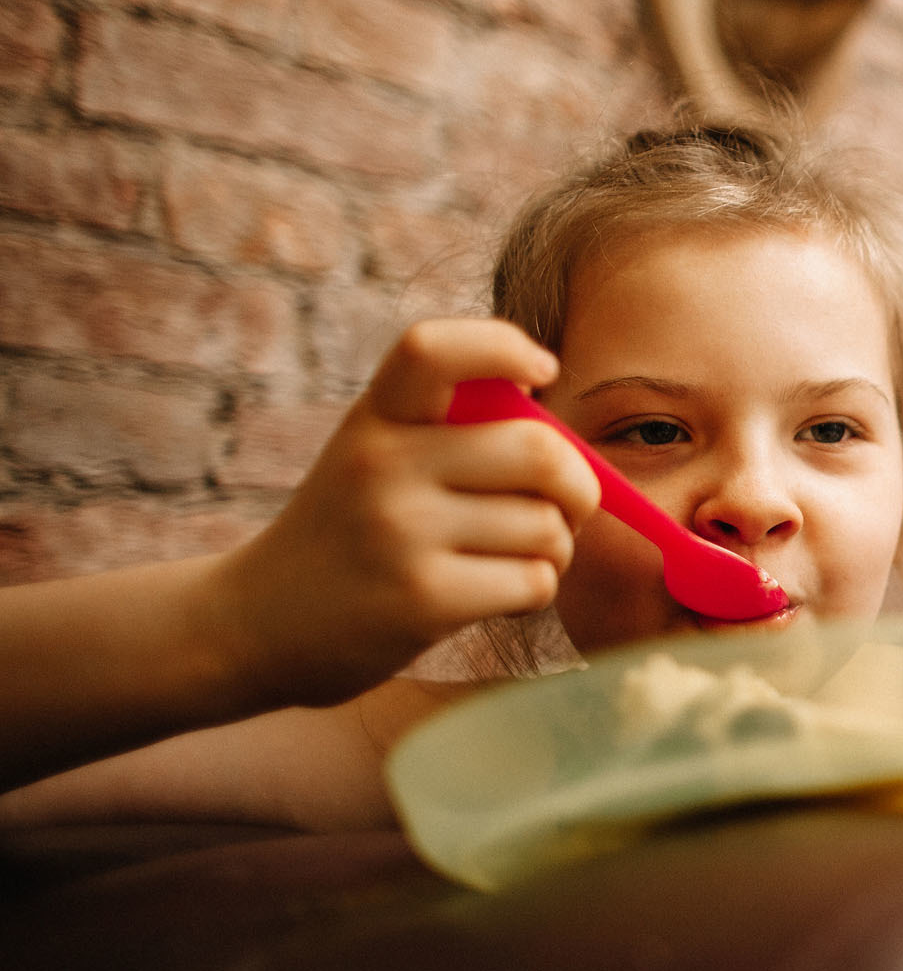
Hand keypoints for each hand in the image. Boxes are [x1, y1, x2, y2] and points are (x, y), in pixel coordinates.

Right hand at [214, 320, 601, 711]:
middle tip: (567, 504)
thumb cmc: (350, 531)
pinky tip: (493, 593)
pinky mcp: (423, 600)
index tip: (542, 371)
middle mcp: (383, 464)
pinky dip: (535, 589)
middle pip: (541, 450)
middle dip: (578, 484)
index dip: (504, 345)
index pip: (434, 347)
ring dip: (554, 547)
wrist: (256, 625)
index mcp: (375, 416)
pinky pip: (535, 581)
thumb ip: (453, 430)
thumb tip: (563, 433)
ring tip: (509, 556)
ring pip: (547, 526)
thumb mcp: (375, 455)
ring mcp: (401, 532)